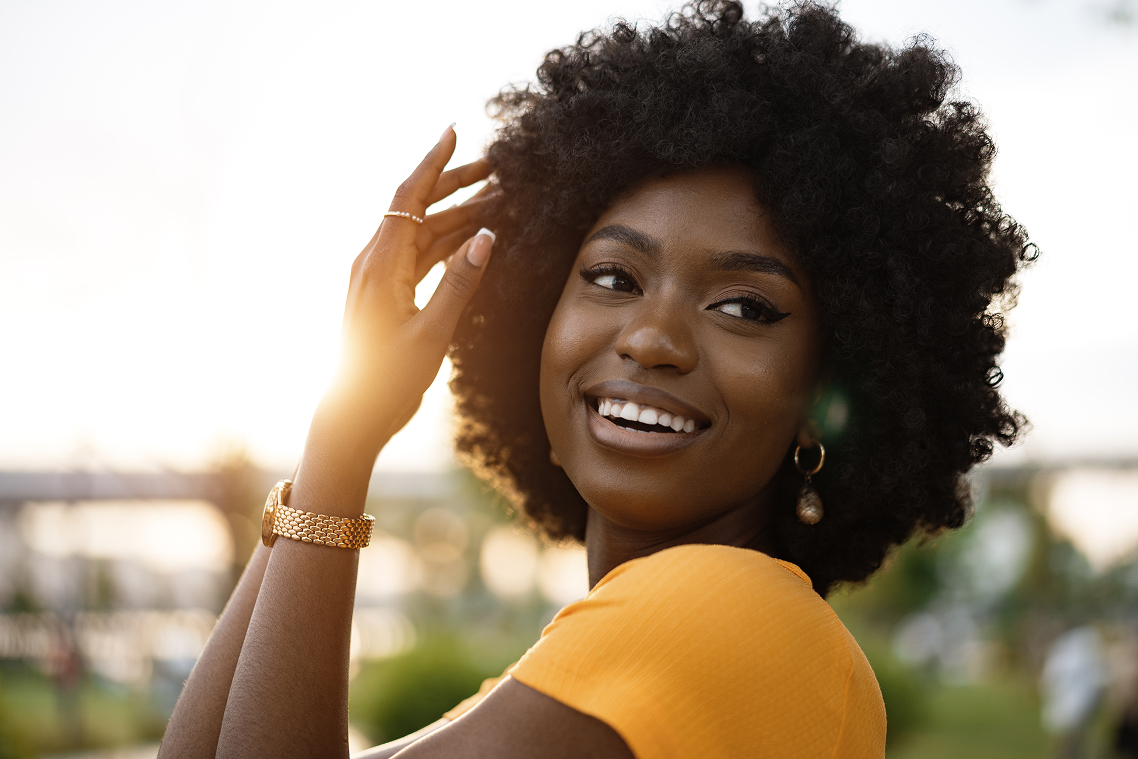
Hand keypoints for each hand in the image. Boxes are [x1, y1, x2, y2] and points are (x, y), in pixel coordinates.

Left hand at [311, 126, 493, 468]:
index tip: (454, 132)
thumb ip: (460, 283)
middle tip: (496, 169)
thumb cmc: (390, 378)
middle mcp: (375, 261)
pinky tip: (474, 239)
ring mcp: (379, 276)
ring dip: (457, 215)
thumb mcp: (433, 332)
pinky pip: (419, 255)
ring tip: (497, 202)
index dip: (434, 162)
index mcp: (381, 264)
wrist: (354, 412)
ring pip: (421, 231)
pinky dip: (446, 243)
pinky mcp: (386, 292)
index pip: (408, 196)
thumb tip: (487, 238)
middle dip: (455, 183)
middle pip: (416, 207)